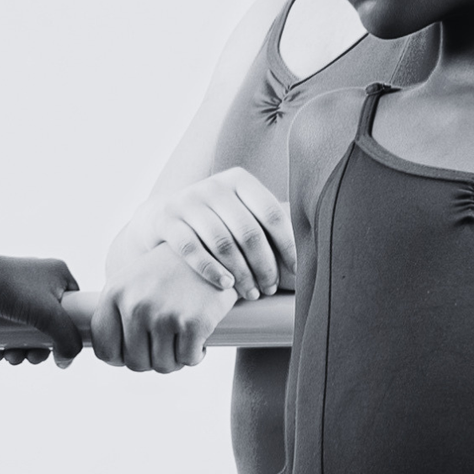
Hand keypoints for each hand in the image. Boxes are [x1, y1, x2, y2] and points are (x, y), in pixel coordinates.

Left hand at [0, 259, 83, 366]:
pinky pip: (10, 328)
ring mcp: (19, 292)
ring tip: (10, 357)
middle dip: (40, 347)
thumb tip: (66, 361)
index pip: (76, 308)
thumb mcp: (46, 314)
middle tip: (30, 358)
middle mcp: (41, 281)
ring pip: (29, 330)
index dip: (69, 332)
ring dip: (22, 349)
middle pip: (51, 325)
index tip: (57, 348)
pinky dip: (7, 342)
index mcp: (59, 275)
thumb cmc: (6, 287)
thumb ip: (67, 340)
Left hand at [91, 238, 240, 373]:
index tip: (137, 350)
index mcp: (114, 294)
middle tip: (165, 344)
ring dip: (174, 359)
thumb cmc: (169, 272)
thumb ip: (116, 314)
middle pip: (135, 363)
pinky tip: (198, 337)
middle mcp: (135, 304)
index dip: (121, 358)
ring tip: (181, 338)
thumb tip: (112, 359)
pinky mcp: (194, 322)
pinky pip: (188, 360)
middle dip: (152, 360)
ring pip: (163, 365)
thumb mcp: (132, 282)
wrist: (215, 250)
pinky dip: (195, 354)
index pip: (105, 350)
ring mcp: (164, 314)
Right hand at [151, 166, 293, 298]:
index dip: (287, 245)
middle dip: (264, 265)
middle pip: (248, 232)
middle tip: (270, 288)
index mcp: (239, 180)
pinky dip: (211, 270)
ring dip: (241, 273)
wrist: (162, 216)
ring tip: (252, 293)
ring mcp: (188, 201)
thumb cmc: (215, 221)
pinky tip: (226, 285)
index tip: (296, 270)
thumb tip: (311, 249)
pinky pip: (192, 249)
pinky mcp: (167, 219)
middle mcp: (214, 186)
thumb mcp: (238, 211)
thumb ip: (264, 223)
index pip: (271, 214)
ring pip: (222, 243)